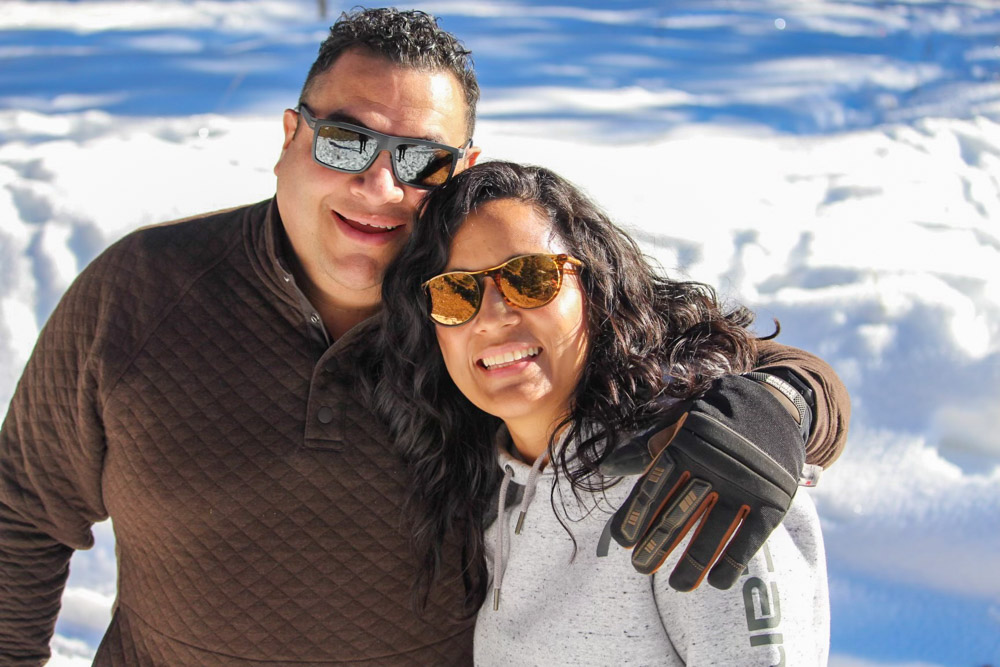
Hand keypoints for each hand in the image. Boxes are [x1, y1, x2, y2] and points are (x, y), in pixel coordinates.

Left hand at [600, 374, 805, 590]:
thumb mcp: (679, 425)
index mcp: (684, 446)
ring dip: (692, 564)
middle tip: (640, 567)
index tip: (622, 542)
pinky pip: (748, 539)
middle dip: (656, 545)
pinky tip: (715, 582)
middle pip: (678, 514)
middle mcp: (712, 467)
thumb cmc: (714, 420)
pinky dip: (730, 562)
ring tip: (677, 586)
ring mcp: (743, 486)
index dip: (635, 516)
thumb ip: (645, 449)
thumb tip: (605, 467)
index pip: (653, 487)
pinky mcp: (772, 501)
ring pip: (711, 534)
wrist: (774, 406)